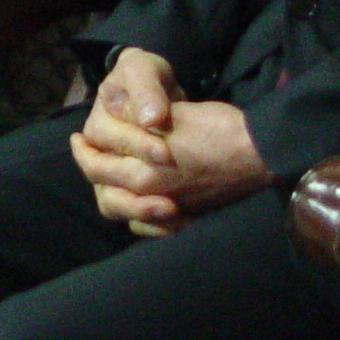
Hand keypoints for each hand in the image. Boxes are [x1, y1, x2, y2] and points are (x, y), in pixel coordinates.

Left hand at [69, 49, 269, 234]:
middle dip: (93, 172)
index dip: (82, 152)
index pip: (94, 167)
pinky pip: (150, 227)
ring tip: (107, 178)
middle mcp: (152, 196)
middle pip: (105, 195)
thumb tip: (110, 112)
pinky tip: (137, 199)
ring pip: (124, 212)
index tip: (79, 140)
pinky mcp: (186, 217)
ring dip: (114, 196)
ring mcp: (169, 209)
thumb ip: (137, 120)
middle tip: (85, 152)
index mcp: (144, 172)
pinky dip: (139, 216)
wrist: (260, 153)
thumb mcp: (173, 116)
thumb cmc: (217, 129)